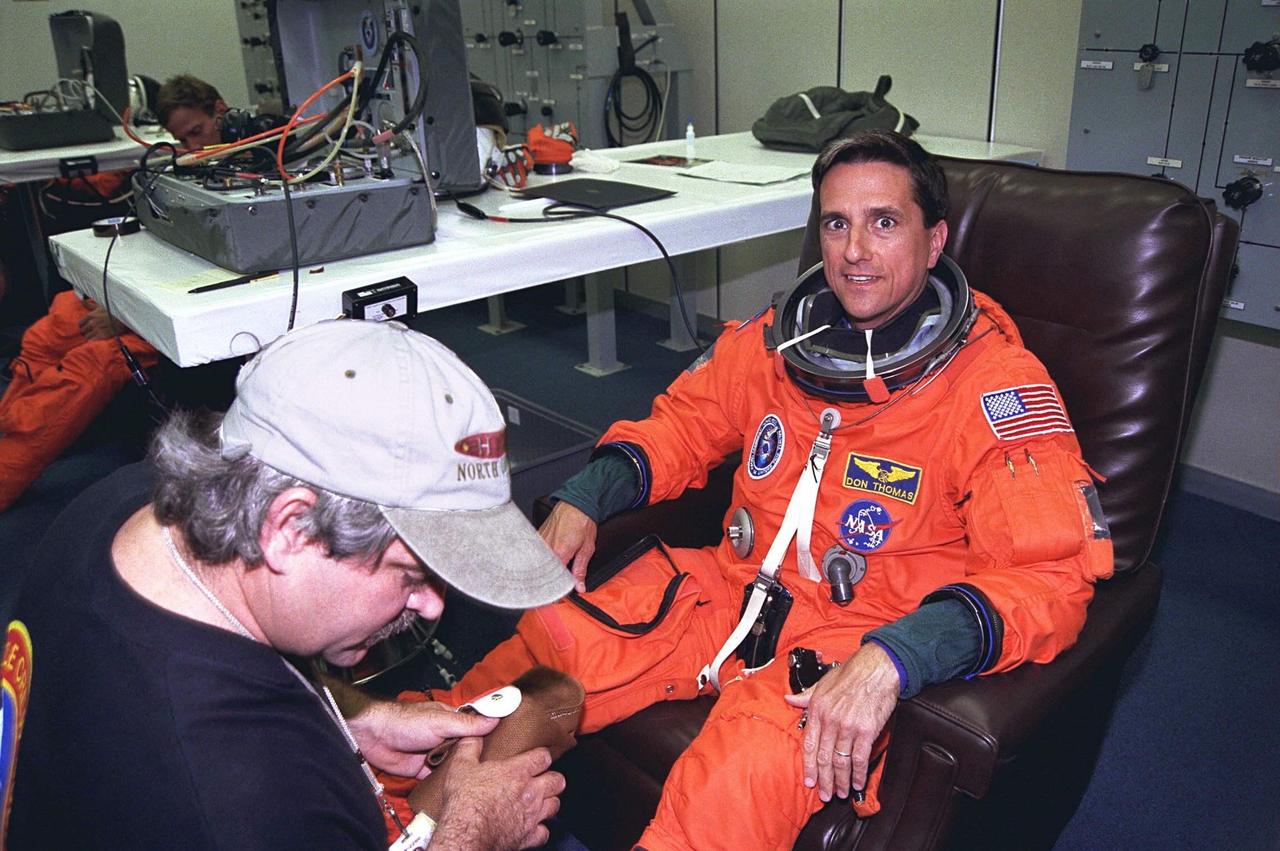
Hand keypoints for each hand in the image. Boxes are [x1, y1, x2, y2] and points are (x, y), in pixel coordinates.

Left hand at [77, 300, 122, 340]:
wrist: (126, 318)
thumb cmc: (113, 312)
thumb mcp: (101, 306)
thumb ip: (90, 305)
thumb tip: (82, 301)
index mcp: (91, 315)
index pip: (80, 324)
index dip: (83, 326)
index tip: (87, 328)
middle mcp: (93, 322)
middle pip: (83, 331)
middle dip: (87, 332)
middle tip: (92, 333)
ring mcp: (98, 329)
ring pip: (88, 337)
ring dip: (91, 337)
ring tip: (95, 337)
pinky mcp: (103, 336)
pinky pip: (93, 341)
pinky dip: (94, 341)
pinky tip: (97, 340)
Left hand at [345, 697, 498, 778]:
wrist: (375, 737)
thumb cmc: (405, 721)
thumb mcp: (442, 721)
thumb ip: (467, 724)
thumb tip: (494, 719)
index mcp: (452, 720)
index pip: (475, 727)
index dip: (488, 736)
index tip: (504, 744)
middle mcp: (445, 736)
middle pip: (466, 749)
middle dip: (475, 757)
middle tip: (492, 768)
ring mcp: (434, 754)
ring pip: (454, 765)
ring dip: (459, 770)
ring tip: (477, 781)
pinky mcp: (422, 770)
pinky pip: (437, 778)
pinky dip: (443, 782)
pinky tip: (454, 787)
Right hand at [431, 738, 564, 849]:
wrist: (466, 834)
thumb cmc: (465, 802)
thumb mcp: (460, 766)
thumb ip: (470, 748)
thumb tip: (473, 738)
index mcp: (517, 772)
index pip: (543, 756)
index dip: (541, 756)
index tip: (536, 758)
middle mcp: (530, 792)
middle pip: (557, 780)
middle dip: (552, 779)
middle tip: (543, 779)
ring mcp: (531, 815)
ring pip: (555, 805)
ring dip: (548, 802)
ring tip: (539, 801)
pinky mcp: (528, 836)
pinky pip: (544, 832)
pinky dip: (540, 829)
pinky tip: (531, 826)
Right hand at [538, 501, 596, 593]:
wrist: (576, 503)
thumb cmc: (582, 522)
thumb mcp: (587, 549)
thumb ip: (581, 569)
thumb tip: (580, 586)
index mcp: (559, 554)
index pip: (555, 580)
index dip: (557, 591)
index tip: (560, 596)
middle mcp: (546, 549)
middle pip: (544, 574)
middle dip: (548, 584)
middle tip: (552, 592)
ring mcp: (540, 543)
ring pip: (538, 565)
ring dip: (543, 573)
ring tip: (545, 579)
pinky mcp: (537, 537)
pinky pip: (536, 554)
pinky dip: (539, 561)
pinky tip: (541, 565)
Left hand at [783, 643, 899, 801]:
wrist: (877, 668)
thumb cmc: (851, 673)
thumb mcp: (823, 682)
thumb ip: (807, 696)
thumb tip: (789, 700)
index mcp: (817, 709)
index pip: (808, 744)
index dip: (808, 766)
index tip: (809, 781)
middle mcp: (830, 720)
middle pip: (824, 758)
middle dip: (824, 780)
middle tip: (825, 795)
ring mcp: (848, 727)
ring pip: (841, 761)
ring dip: (840, 781)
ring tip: (840, 793)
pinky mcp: (866, 731)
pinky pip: (859, 758)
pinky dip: (857, 774)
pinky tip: (856, 783)